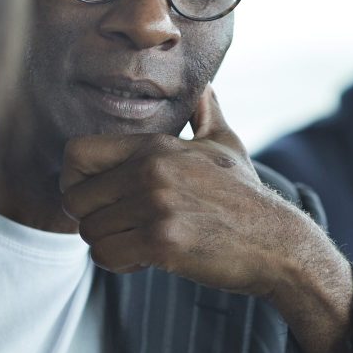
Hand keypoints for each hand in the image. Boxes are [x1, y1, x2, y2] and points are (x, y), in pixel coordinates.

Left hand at [59, 86, 310, 295]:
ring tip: (137, 243)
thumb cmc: (247, 198)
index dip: (75, 180)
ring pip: (89, 232)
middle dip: (92, 219)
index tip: (96, 198)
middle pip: (75, 199)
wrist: (277, 244)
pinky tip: (145, 260)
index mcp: (155, 147)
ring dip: (108, 244)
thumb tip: (205, 88)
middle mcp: (150, 171)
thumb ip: (206, 114)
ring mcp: (155, 206)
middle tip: (119, 227)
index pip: (76, 153)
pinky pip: (107, 256)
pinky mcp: (161, 242)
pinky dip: (120, 264)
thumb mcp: (226, 146)